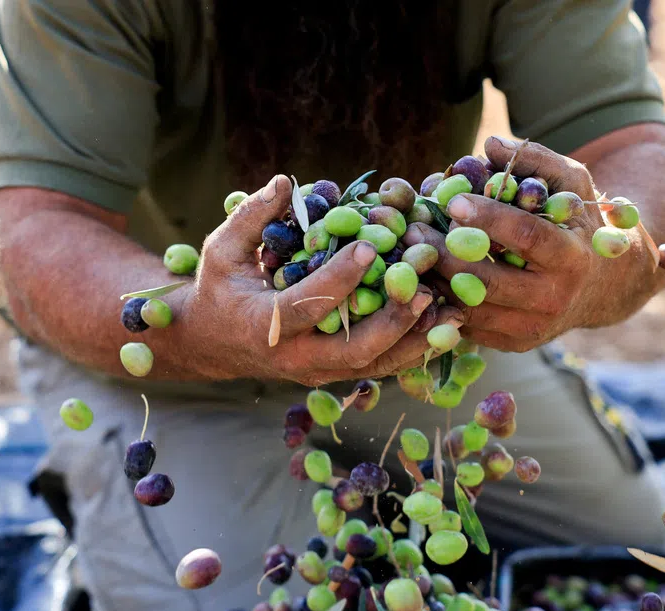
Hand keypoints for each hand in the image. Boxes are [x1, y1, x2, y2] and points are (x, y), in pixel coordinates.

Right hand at [180, 175, 461, 385]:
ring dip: (416, 340)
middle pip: (354, 350)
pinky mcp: (336, 374)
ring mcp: (318, 372)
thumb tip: (286, 183)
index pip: (309, 304)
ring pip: (375, 365)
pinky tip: (445, 325)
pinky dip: (414, 349)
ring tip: (453, 310)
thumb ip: (252, 217)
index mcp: (264, 326)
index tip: (373, 245)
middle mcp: (295, 358)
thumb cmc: (219, 288)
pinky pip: (380, 367)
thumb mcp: (223, 249)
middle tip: (425, 287)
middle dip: (393, 320)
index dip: (342, 276)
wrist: (211, 343)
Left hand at [404, 136, 654, 351]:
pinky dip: (441, 302)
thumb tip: (491, 144)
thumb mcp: (572, 186)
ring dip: (434, 280)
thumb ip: (537, 161)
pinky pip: (467, 326)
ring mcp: (532, 328)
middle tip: (413, 229)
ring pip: (471, 308)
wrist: (604, 286)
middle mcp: (553, 299)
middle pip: (488, 280)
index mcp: (571, 258)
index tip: (453, 202)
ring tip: (409, 251)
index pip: (526, 237)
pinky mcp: (513, 344)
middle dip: (445, 254)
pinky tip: (422, 277)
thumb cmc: (580, 226)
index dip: (488, 219)